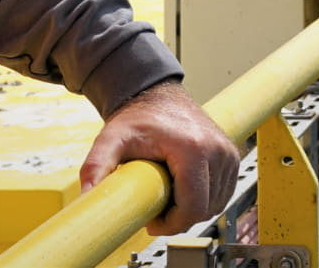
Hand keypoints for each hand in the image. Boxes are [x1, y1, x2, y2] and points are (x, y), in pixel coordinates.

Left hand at [79, 81, 239, 235]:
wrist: (157, 93)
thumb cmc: (138, 116)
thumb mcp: (112, 138)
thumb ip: (97, 165)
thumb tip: (88, 195)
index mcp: (193, 149)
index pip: (192, 208)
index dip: (171, 224)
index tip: (152, 222)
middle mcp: (216, 151)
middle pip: (205, 209)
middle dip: (179, 218)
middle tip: (155, 209)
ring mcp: (227, 153)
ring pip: (216, 204)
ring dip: (193, 209)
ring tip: (168, 196)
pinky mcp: (231, 156)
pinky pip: (222, 193)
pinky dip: (205, 199)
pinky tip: (183, 190)